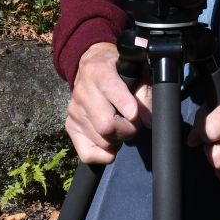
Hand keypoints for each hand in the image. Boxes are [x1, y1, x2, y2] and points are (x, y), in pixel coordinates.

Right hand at [65, 42, 152, 163]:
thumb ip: (145, 93)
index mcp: (98, 71)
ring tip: (121, 127)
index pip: (111, 92)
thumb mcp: (136, 69)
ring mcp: (74, 111)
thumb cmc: (120, 68)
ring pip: (101, 141)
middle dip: (127, 130)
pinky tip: (111, 140)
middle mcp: (82, 91)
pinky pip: (88, 154)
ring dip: (118, 140)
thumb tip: (148, 121)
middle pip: (106, 125)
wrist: (93, 65)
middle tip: (134, 124)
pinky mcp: (70, 126)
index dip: (127, 107)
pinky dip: (104, 154)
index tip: (135, 115)